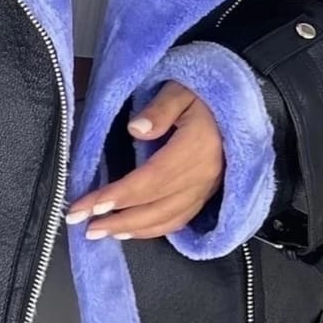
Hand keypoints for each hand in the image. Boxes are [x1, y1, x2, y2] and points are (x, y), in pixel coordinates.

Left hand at [66, 79, 224, 240]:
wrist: (238, 107)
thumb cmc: (203, 96)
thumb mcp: (181, 90)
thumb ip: (160, 109)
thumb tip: (136, 129)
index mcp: (196, 148)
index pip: (152, 179)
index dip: (121, 195)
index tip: (91, 204)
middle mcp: (203, 176)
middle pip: (156, 206)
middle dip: (117, 220)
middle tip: (84, 225)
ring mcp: (205, 189)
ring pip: (166, 219)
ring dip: (131, 230)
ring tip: (100, 232)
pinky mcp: (205, 195)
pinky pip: (178, 220)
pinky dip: (152, 230)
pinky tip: (130, 232)